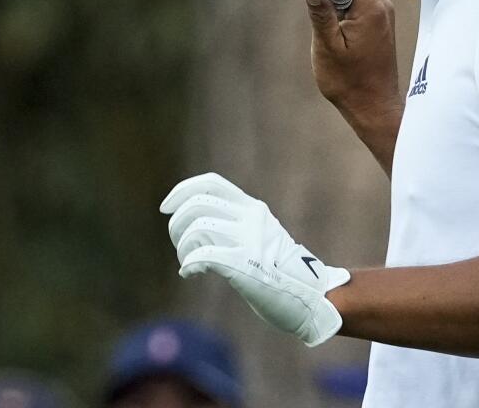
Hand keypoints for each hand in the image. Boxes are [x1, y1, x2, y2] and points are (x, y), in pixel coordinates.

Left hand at [161, 173, 350, 346]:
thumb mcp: (261, 236)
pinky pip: (203, 255)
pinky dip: (189, 264)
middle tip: (179, 245)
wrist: (313, 297)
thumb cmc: (281, 273)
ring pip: (196, 228)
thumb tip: (194, 227)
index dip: (181, 191)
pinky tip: (190, 274)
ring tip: (188, 263)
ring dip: (182, 248)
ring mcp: (249, 240)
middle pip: (196, 204)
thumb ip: (234, 226)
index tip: (165, 208)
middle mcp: (251, 218)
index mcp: (253, 208)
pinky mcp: (245, 264)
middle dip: (176, 225)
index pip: (210, 183)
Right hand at [303, 0, 403, 120]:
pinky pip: (359, 6)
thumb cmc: (349, 81)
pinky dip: (346, 17)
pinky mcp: (380, 23)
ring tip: (334, 37)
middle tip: (324, 23)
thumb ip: (321, 14)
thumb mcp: (327, 47)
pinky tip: (343, 41)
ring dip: (337, 8)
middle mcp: (381, 6)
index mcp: (370, 8)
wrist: (374, 106)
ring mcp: (383, 14)